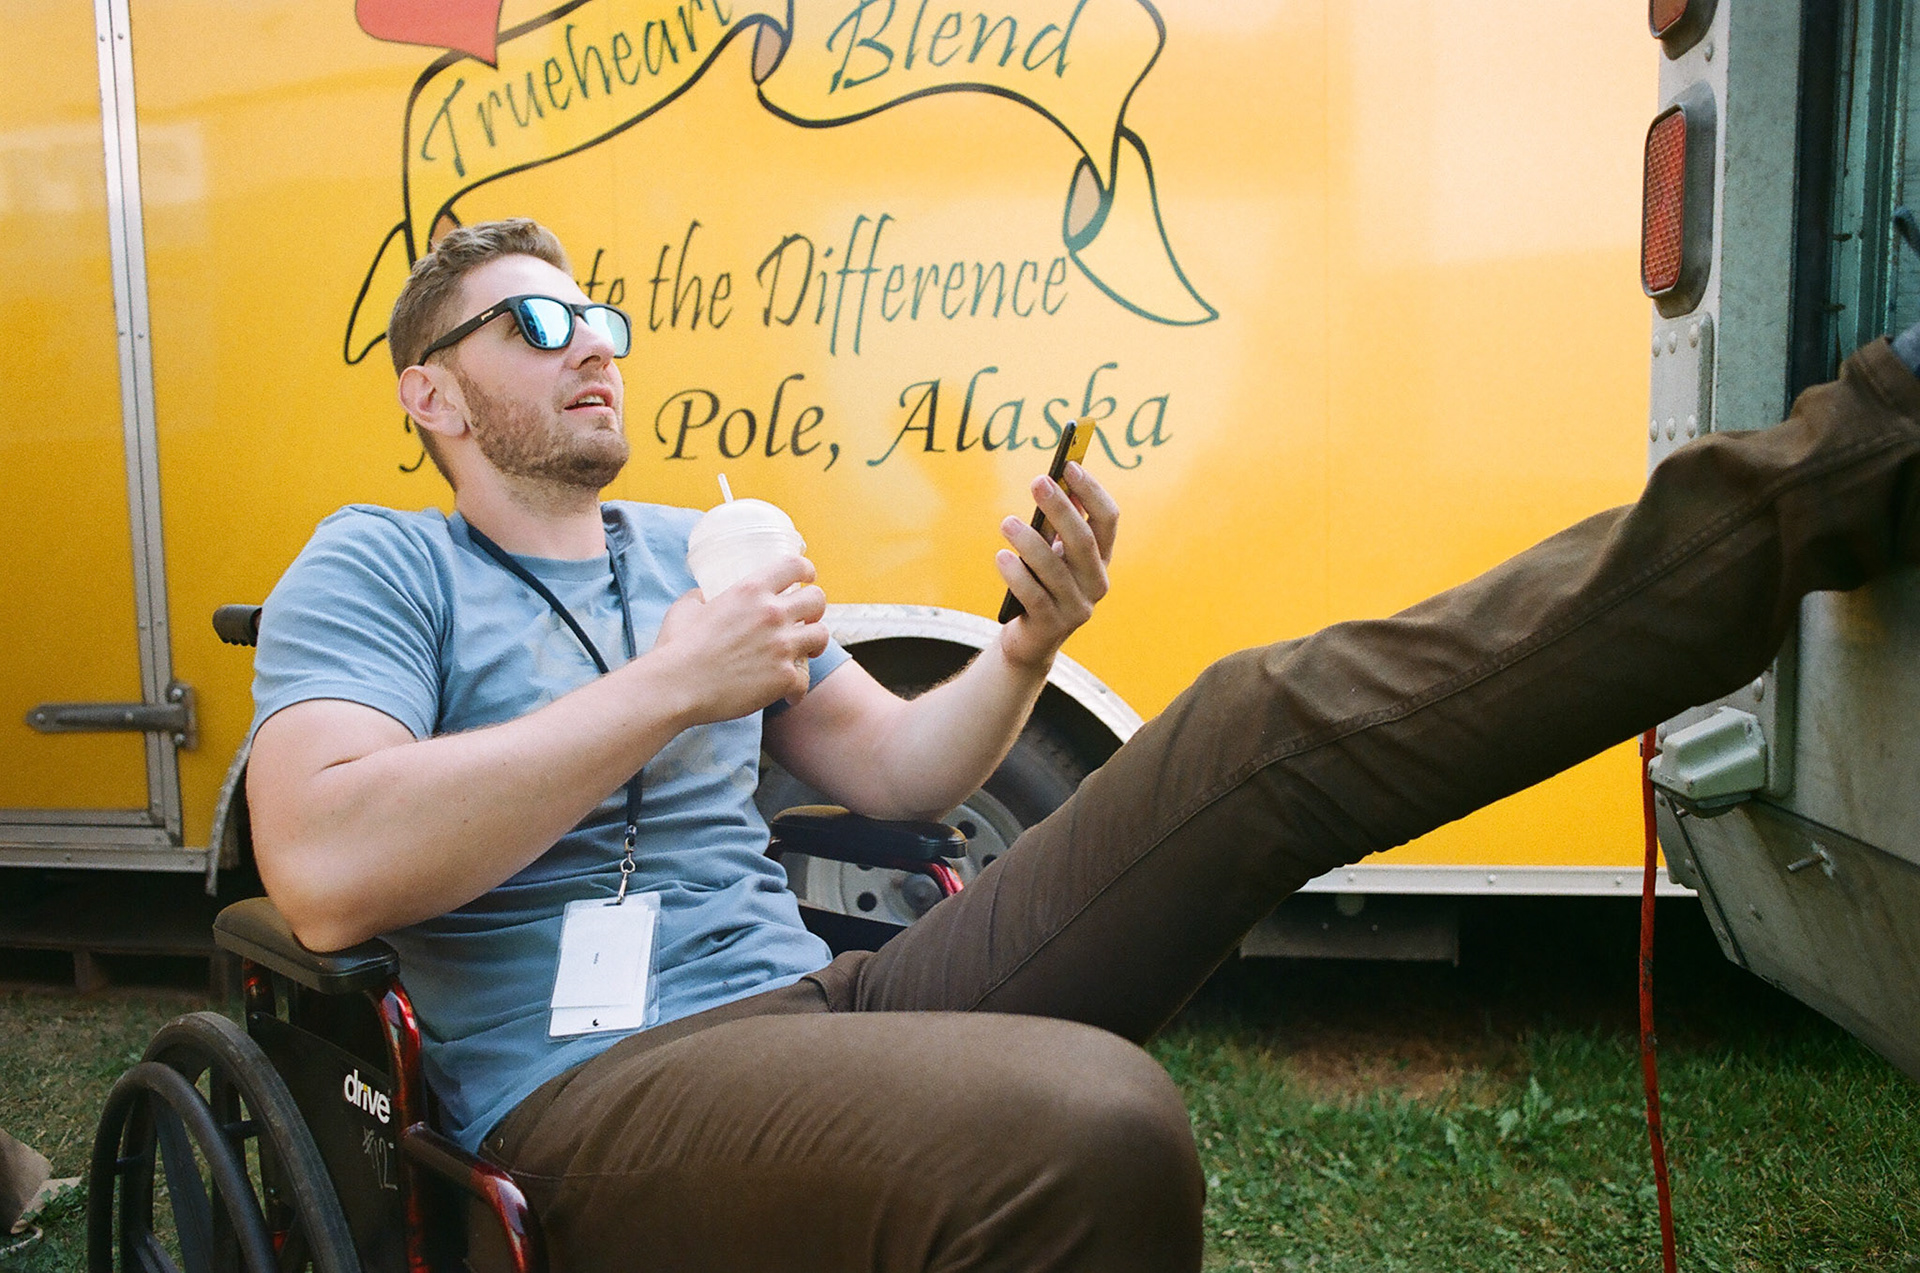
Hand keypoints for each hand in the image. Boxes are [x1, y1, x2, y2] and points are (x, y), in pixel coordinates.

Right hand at [653, 556, 829, 721]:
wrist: (677, 686)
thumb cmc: (676, 648)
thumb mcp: (685, 609)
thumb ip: (699, 597)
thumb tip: (702, 596)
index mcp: (750, 590)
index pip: (795, 566)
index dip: (806, 570)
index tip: (808, 578)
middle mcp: (772, 613)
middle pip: (817, 599)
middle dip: (814, 609)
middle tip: (805, 619)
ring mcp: (782, 645)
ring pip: (821, 636)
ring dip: (814, 644)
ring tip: (805, 652)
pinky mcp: (784, 677)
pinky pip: (805, 679)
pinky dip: (797, 688)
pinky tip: (788, 694)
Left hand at [995, 460, 1117, 668]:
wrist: (1030, 638)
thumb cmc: (1041, 583)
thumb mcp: (1053, 551)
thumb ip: (1059, 522)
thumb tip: (1059, 478)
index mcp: (1101, 559)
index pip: (1108, 520)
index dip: (1092, 491)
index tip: (1069, 466)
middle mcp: (1097, 583)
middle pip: (1083, 540)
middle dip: (1060, 508)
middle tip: (1037, 481)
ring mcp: (1077, 608)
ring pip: (1055, 569)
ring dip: (1029, 541)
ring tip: (1006, 522)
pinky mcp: (1052, 627)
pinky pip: (1034, 596)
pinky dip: (1016, 575)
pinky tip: (1002, 557)